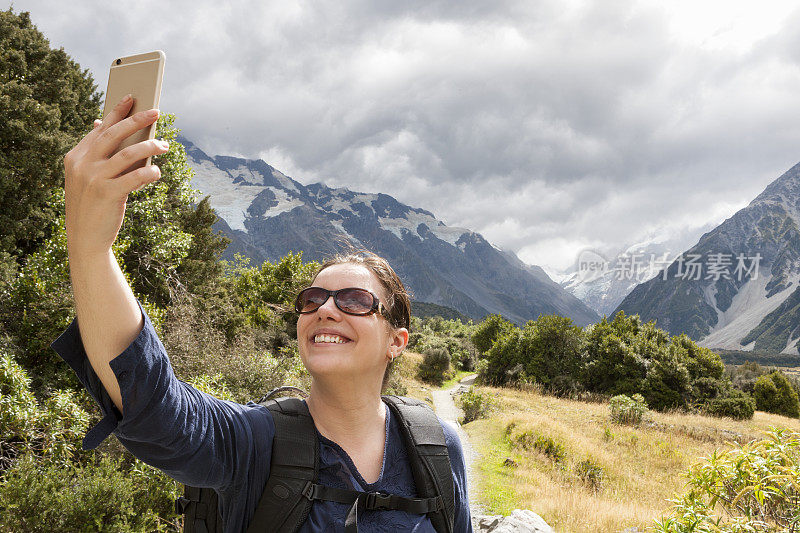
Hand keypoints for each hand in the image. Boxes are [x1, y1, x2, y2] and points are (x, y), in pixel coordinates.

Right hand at [63, 95, 169, 256]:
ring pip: (128, 154)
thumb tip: (103, 123)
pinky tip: (157, 172)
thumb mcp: (86, 177)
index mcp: (75, 157)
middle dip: (136, 120)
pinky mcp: (107, 193)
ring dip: (150, 146)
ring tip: (165, 145)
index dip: (117, 112)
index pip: (100, 129)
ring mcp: (93, 178)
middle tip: (156, 111)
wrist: (85, 238)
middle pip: (114, 135)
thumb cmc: (92, 205)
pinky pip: (135, 177)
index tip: (131, 98)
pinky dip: (149, 172)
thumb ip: (95, 153)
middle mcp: (82, 164)